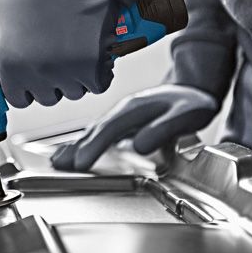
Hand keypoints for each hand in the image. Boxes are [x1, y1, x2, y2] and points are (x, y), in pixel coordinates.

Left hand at [0, 0, 119, 107]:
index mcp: (10, 63)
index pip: (16, 98)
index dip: (25, 87)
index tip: (31, 79)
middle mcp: (37, 73)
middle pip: (47, 97)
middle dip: (51, 81)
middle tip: (56, 57)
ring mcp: (67, 73)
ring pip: (74, 91)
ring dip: (76, 76)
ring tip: (75, 48)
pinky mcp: (94, 68)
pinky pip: (98, 83)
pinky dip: (99, 72)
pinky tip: (94, 52)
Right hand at [51, 84, 218, 170]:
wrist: (193, 87)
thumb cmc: (191, 102)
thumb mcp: (185, 115)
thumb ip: (162, 130)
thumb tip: (139, 145)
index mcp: (135, 108)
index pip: (108, 130)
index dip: (93, 148)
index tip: (80, 163)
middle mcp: (123, 109)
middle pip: (94, 130)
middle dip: (76, 148)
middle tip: (59, 165)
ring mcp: (120, 114)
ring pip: (93, 131)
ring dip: (75, 145)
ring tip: (58, 159)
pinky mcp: (122, 119)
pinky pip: (98, 131)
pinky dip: (83, 141)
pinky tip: (74, 148)